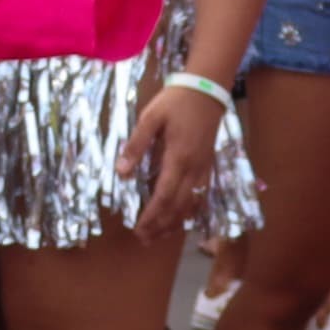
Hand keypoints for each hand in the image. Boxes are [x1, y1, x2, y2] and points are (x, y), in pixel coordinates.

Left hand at [122, 81, 230, 239]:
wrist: (207, 89)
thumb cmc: (176, 101)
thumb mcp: (150, 118)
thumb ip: (136, 145)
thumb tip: (122, 172)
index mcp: (178, 158)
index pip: (163, 196)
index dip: (151, 215)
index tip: (138, 229)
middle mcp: (194, 169)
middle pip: (178, 206)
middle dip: (161, 225)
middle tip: (144, 239)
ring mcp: (203, 168)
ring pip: (191, 203)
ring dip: (175, 222)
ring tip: (160, 235)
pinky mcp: (207, 165)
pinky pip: (199, 195)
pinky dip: (189, 210)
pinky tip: (181, 218)